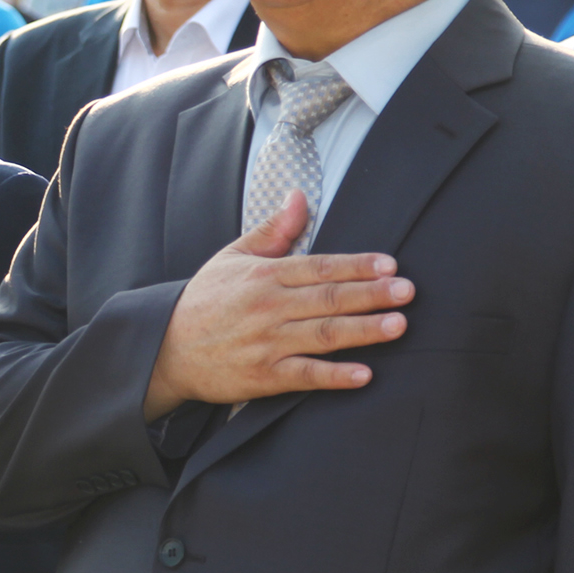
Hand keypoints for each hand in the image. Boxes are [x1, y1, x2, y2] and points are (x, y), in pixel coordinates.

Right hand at [142, 190, 411, 420]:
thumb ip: (272, 230)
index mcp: (264, 276)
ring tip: (398, 326)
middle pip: (328, 299)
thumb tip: (299, 196)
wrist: (166, 349)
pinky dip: (334, 376)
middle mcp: (268, 308)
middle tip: (407, 292)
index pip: (319, 267)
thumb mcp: (232, 258)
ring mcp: (266, 344)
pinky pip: (304, 376)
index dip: (357, 266)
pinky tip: (363, 375)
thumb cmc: (204, 301)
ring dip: (363, 331)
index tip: (390, 265)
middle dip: (371, 295)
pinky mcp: (263, 377)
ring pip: (323, 335)